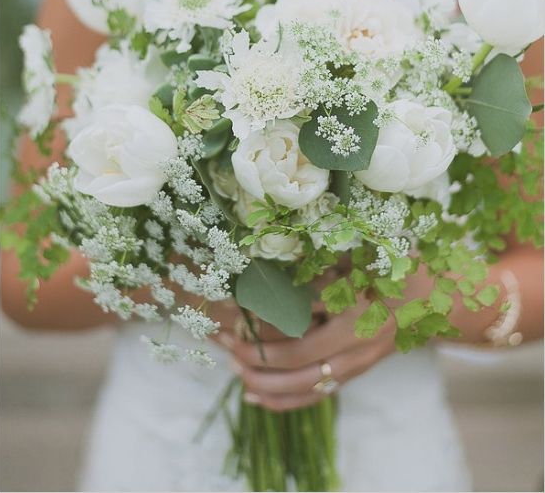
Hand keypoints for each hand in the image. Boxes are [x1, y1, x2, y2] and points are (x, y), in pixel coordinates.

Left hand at [216, 262, 434, 410]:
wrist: (433, 299)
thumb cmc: (389, 267)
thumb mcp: (353, 258)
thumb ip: (315, 269)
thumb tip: (266, 274)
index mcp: (355, 304)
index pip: (300, 324)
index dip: (265, 322)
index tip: (236, 312)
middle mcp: (356, 339)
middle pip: (297, 361)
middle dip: (256, 356)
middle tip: (225, 342)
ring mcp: (357, 361)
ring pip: (304, 385)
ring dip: (263, 382)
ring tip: (233, 370)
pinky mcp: (356, 373)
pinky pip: (316, 395)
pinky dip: (283, 400)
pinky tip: (253, 396)